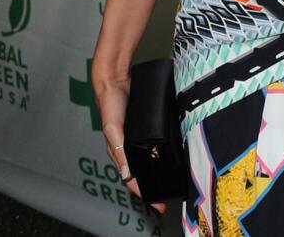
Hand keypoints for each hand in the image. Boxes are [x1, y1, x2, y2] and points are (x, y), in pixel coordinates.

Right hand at [94, 66, 166, 213]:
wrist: (115, 80)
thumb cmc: (110, 104)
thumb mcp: (113, 129)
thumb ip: (119, 151)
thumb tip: (126, 175)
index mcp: (118, 152)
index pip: (132, 179)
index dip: (143, 192)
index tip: (158, 204)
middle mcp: (128, 147)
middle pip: (141, 171)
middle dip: (153, 185)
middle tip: (169, 194)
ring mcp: (137, 136)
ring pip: (148, 158)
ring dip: (158, 168)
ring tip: (173, 177)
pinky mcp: (145, 125)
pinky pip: (153, 141)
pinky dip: (161, 149)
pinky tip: (173, 151)